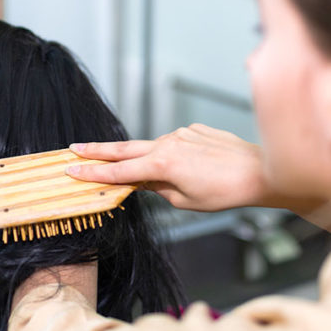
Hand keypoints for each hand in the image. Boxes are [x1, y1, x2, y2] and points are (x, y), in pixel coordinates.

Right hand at [66, 124, 271, 211]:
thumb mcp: (185, 201)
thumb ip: (158, 188)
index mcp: (162, 165)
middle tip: (74, 148)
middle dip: (97, 150)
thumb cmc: (224, 192)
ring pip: (152, 146)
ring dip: (145, 158)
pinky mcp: (193, 129)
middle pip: (124, 148)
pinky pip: (174, 142)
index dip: (93, 172)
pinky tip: (192, 167)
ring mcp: (181, 133)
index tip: (72, 169)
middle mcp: (167, 143)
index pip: (119, 172)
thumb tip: (143, 181)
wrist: (259, 171)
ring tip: (160, 174)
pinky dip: (172, 154)